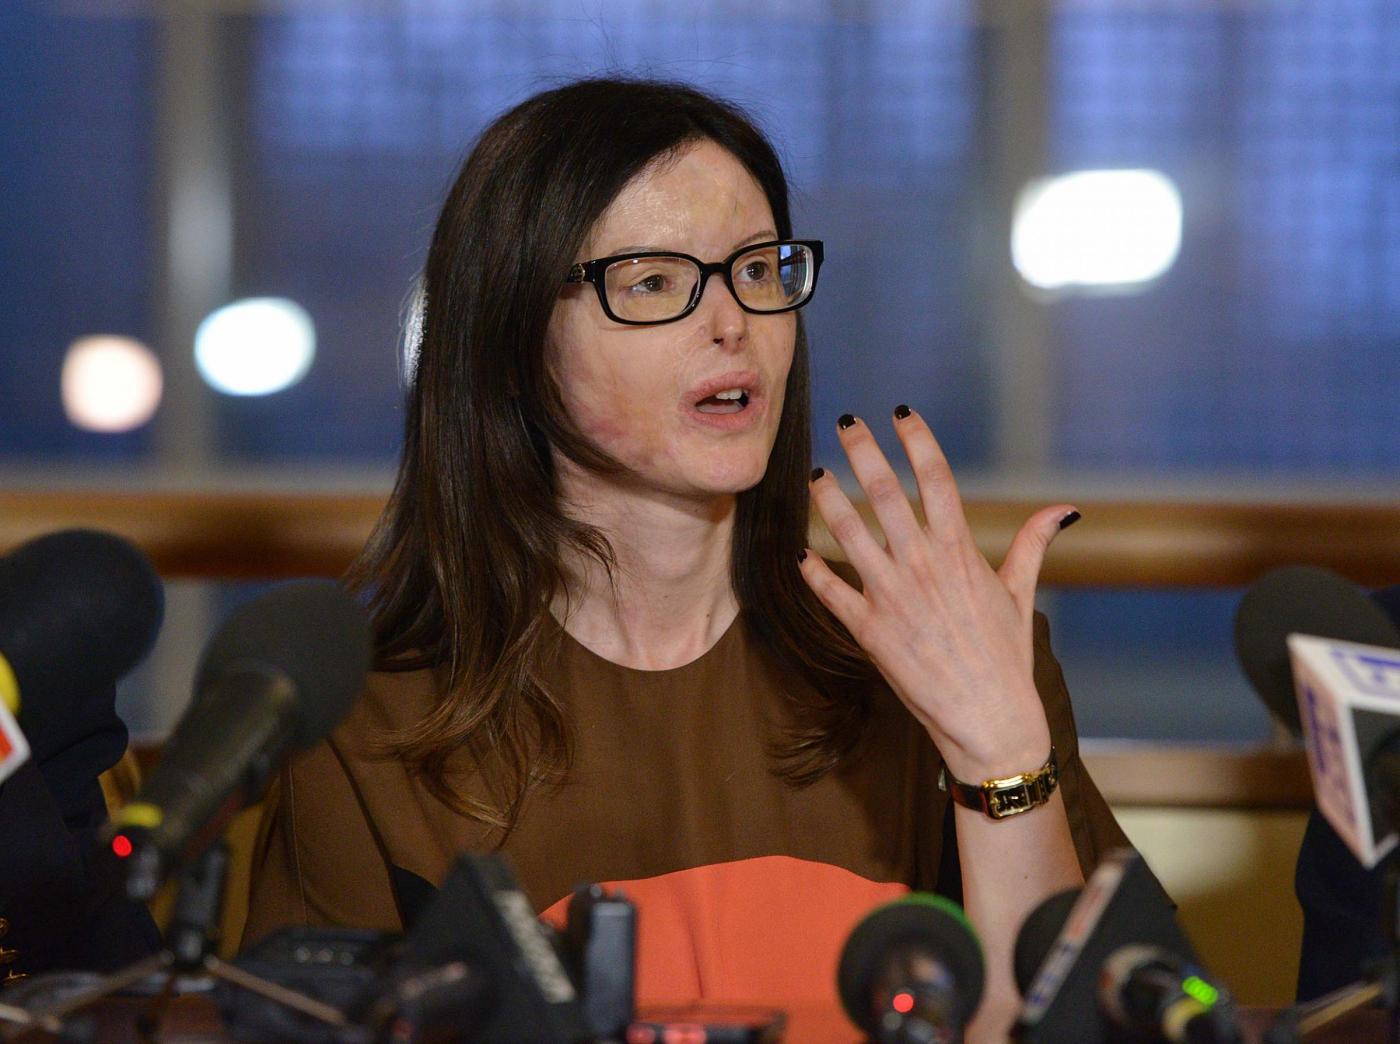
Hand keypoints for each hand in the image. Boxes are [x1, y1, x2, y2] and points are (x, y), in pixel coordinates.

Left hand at [797, 407, 1077, 781]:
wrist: (988, 719)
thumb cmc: (1006, 656)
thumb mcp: (1019, 594)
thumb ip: (1034, 545)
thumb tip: (1065, 510)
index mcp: (960, 551)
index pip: (936, 479)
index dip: (917, 441)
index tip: (901, 413)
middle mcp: (923, 566)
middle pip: (885, 493)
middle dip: (863, 452)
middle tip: (846, 422)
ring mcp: (892, 597)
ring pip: (849, 533)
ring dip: (829, 499)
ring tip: (816, 474)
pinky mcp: (868, 631)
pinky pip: (830, 591)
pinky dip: (813, 568)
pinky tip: (801, 550)